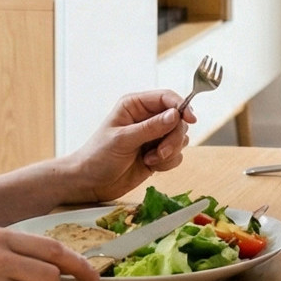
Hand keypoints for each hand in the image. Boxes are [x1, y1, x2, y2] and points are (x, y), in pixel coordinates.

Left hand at [62, 90, 193, 203]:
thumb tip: (175, 115)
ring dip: (170, 151)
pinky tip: (150, 166)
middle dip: (173, 138)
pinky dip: (168, 162)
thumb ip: (150, 128)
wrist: (89, 183)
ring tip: (150, 160)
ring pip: (180, 138)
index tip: (190, 120)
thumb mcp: (123, 139)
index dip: (181, 106)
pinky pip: (177, 154)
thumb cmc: (97, 156)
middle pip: (178, 120)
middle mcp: (147, 118)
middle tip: (161, 152)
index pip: (166, 98)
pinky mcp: (158, 154)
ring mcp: (153, 137)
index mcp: (135, 106)